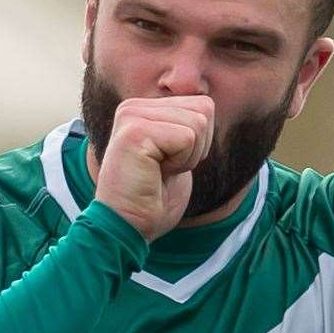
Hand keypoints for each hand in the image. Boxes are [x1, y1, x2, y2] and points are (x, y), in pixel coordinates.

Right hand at [93, 96, 213, 241]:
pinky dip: (180, 163)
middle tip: (165, 170)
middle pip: (204, 109)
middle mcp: (133, 107)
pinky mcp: (134, 132)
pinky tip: (155, 174)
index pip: (203, 105)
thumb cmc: (152, 201)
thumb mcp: (177, 155)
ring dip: (187, 157)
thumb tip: (207, 105)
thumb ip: (188, 127)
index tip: (169, 164)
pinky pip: (187, 137)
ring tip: (159, 172)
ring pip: (198, 123)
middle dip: (197, 148)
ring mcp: (131, 116)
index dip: (199, 143)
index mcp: (143, 109)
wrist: (127, 227)